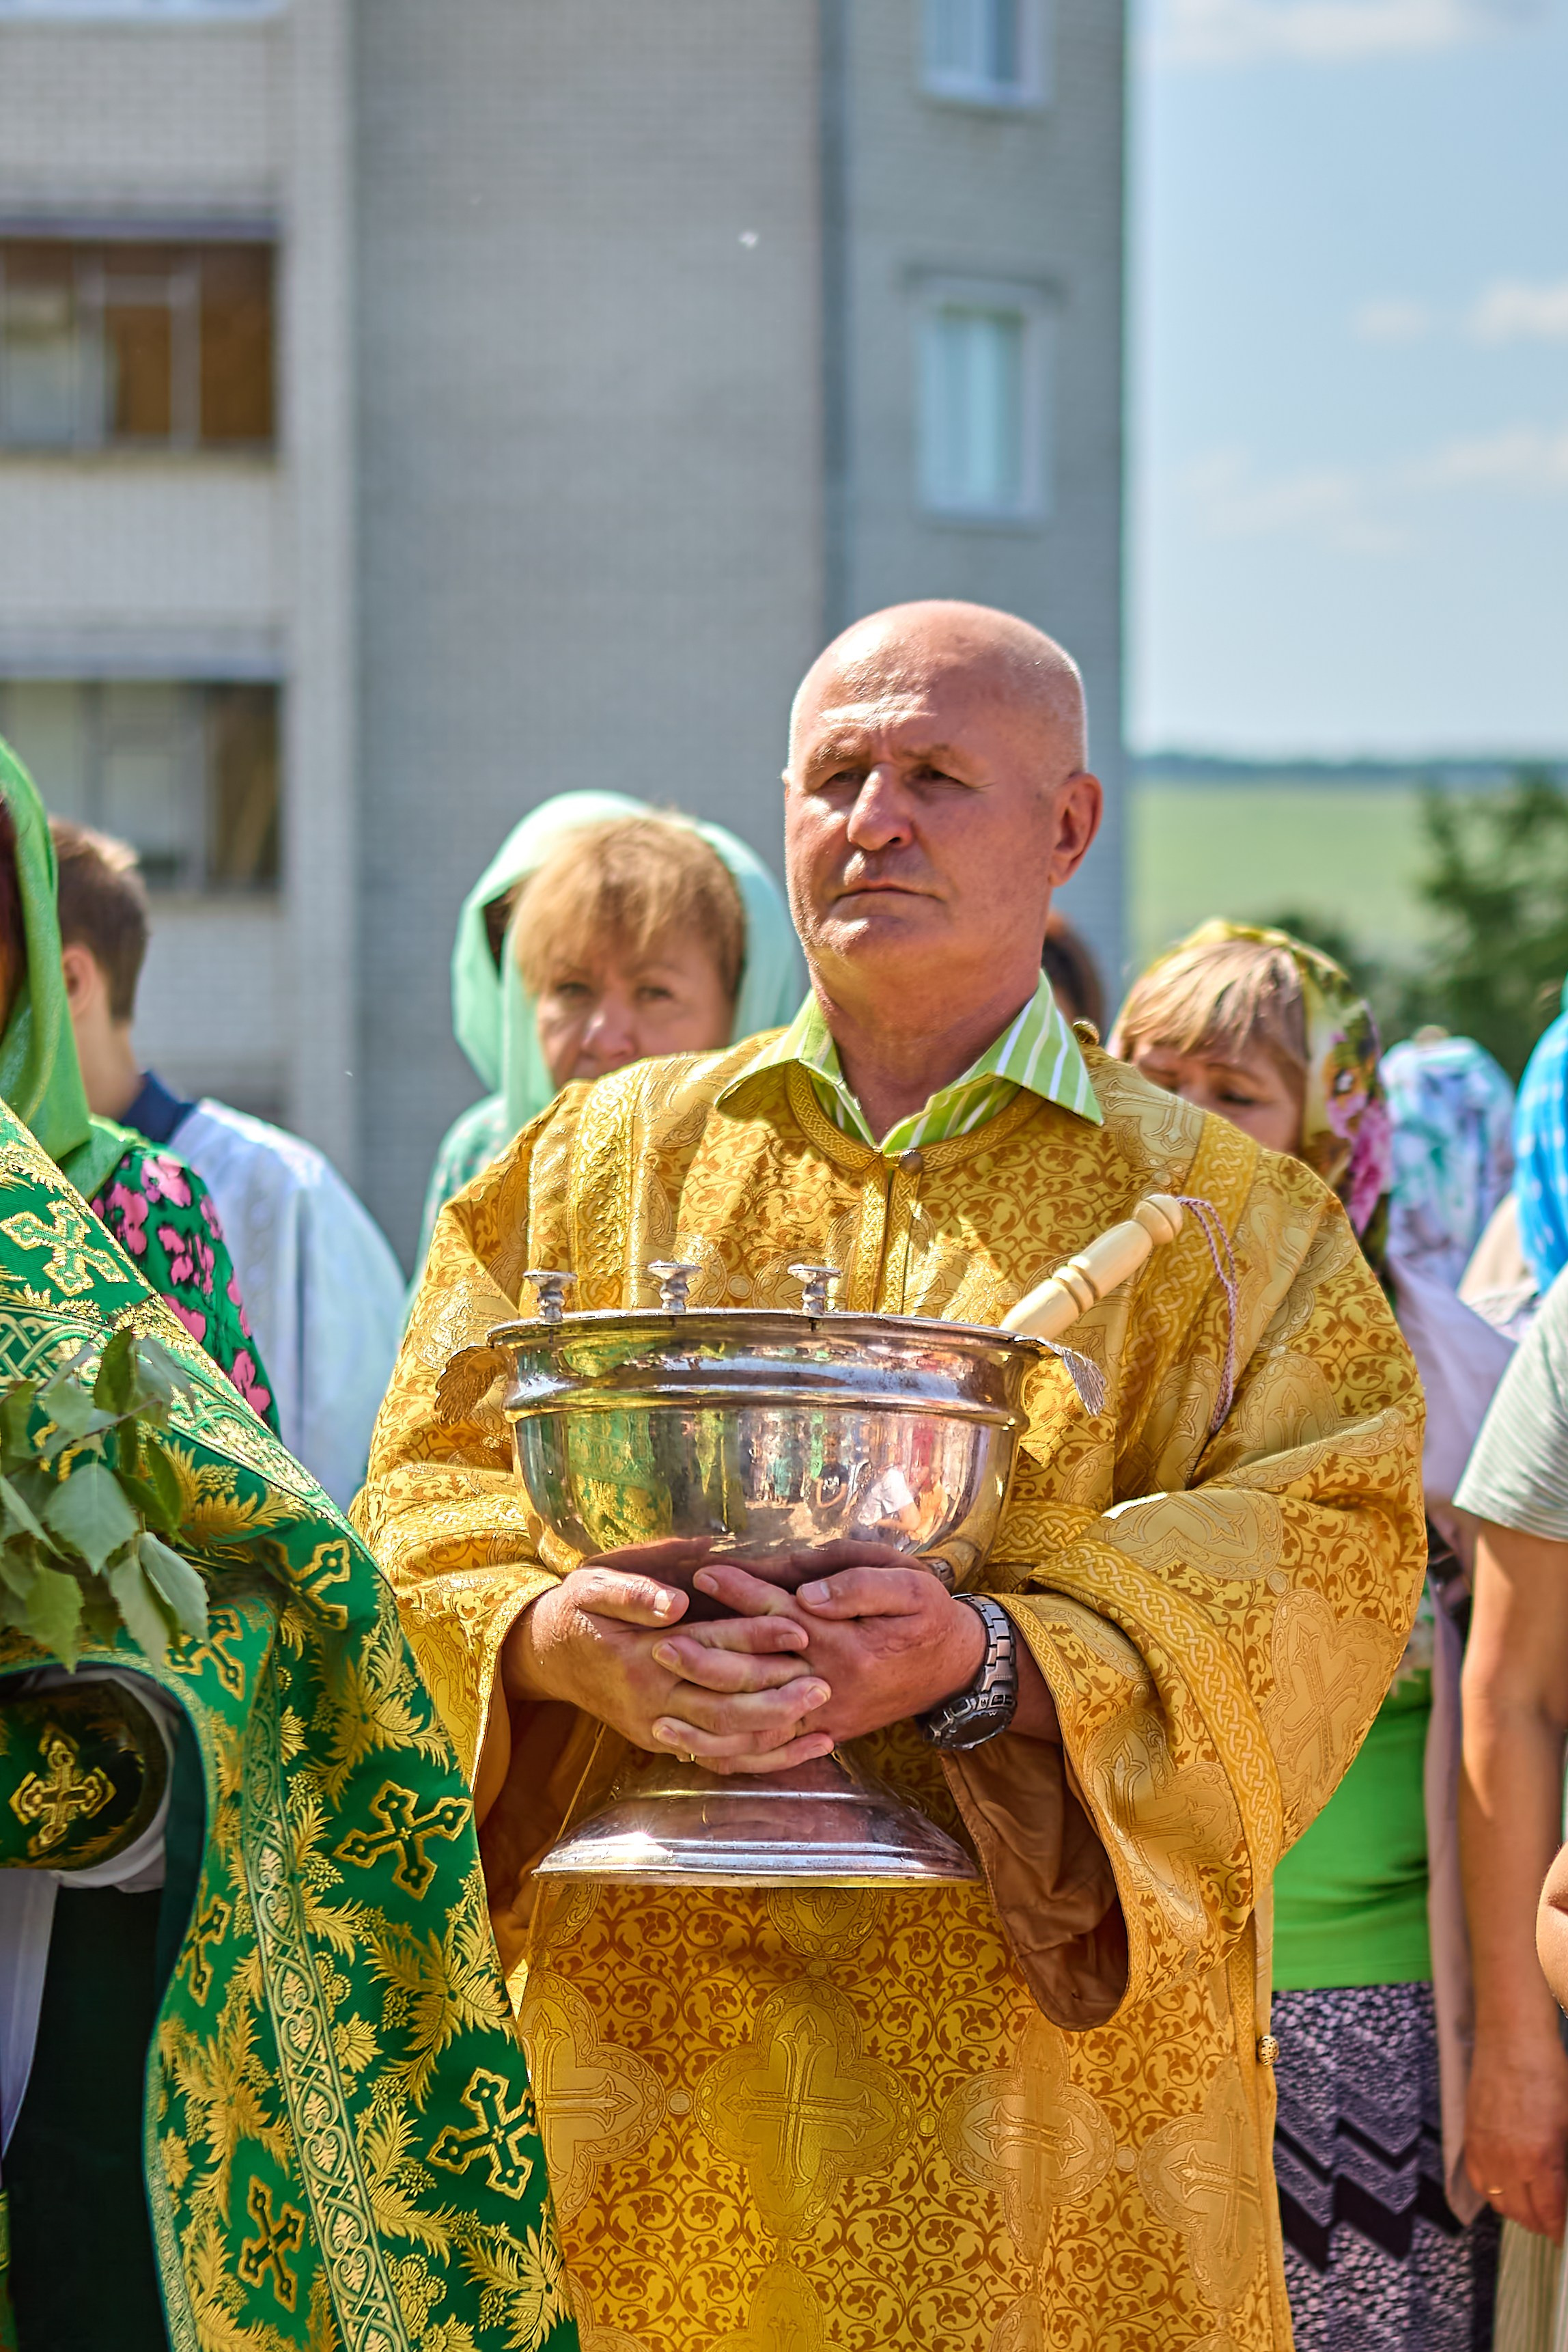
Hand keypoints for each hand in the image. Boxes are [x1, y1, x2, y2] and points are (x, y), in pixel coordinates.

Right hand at [502, 1540, 835, 1772]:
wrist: (549, 1657)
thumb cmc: (577, 1613)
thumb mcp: (593, 1587)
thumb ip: (633, 1593)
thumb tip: (675, 1603)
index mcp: (640, 1657)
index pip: (709, 1649)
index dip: (755, 1639)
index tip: (798, 1627)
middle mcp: (652, 1700)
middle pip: (722, 1708)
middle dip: (776, 1698)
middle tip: (823, 1682)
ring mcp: (657, 1729)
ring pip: (724, 1741)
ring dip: (774, 1733)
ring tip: (822, 1717)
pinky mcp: (663, 1743)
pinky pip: (717, 1759)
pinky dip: (761, 1759)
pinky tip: (801, 1750)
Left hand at [656, 1542, 991, 1748]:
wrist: (956, 1668)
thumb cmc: (927, 1615)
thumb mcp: (907, 1585)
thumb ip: (856, 1586)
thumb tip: (806, 1596)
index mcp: (845, 1641)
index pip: (781, 1612)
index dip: (742, 1592)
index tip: (704, 1574)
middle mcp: (829, 1684)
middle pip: (758, 1673)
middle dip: (706, 1660)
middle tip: (658, 1646)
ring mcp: (826, 1717)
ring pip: (758, 1725)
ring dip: (708, 1721)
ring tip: (660, 1715)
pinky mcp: (825, 1736)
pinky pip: (774, 1753)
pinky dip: (735, 1755)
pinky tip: (697, 1752)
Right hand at [1465, 2031, 1567, 2239]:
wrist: (1512, 2040)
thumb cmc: (1549, 2074)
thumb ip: (1567, 2163)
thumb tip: (1564, 2190)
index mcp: (1540, 2159)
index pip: (1549, 2215)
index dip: (1558, 2230)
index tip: (1562, 2234)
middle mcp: (1508, 2161)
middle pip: (1522, 2215)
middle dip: (1540, 2223)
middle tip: (1552, 2220)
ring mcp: (1485, 2150)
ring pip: (1498, 2203)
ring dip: (1517, 2210)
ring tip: (1532, 2205)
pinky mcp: (1470, 2138)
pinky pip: (1477, 2182)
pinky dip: (1492, 2192)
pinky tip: (1505, 2187)